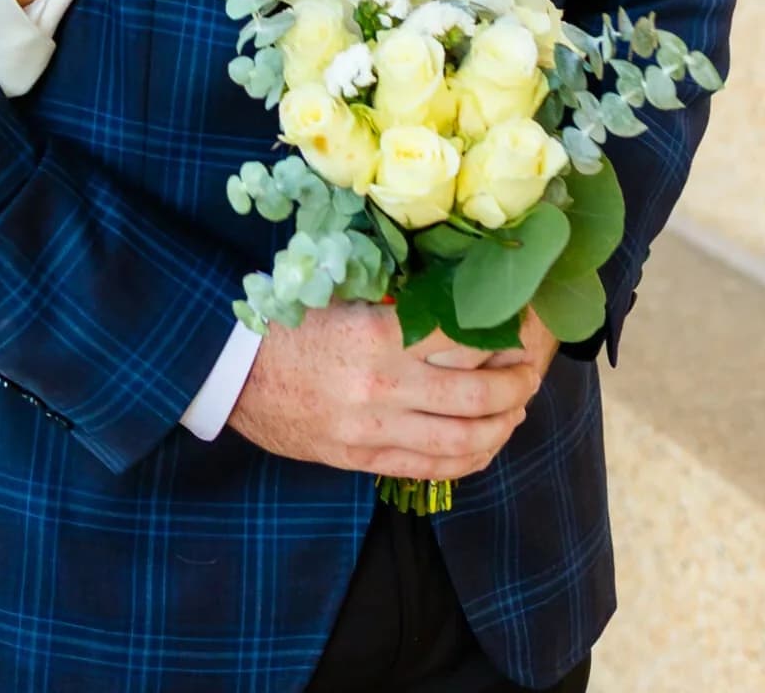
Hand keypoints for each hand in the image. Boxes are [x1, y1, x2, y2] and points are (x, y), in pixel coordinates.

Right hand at [227, 300, 545, 481]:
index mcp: (377, 334)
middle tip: (532, 369)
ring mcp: (374, 430)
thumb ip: (395, 304)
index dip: (502, 331)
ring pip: (463, 437)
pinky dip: (470, 459)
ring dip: (503, 423)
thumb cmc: (286, 324)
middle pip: (476, 393)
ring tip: (518, 406)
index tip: (523, 321)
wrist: (231, 373)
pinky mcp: (363, 460)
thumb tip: (454, 296)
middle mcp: (383, 386)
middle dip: (517, 382)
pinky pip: (432, 468)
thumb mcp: (340, 298)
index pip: (462, 337)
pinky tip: (487, 444)